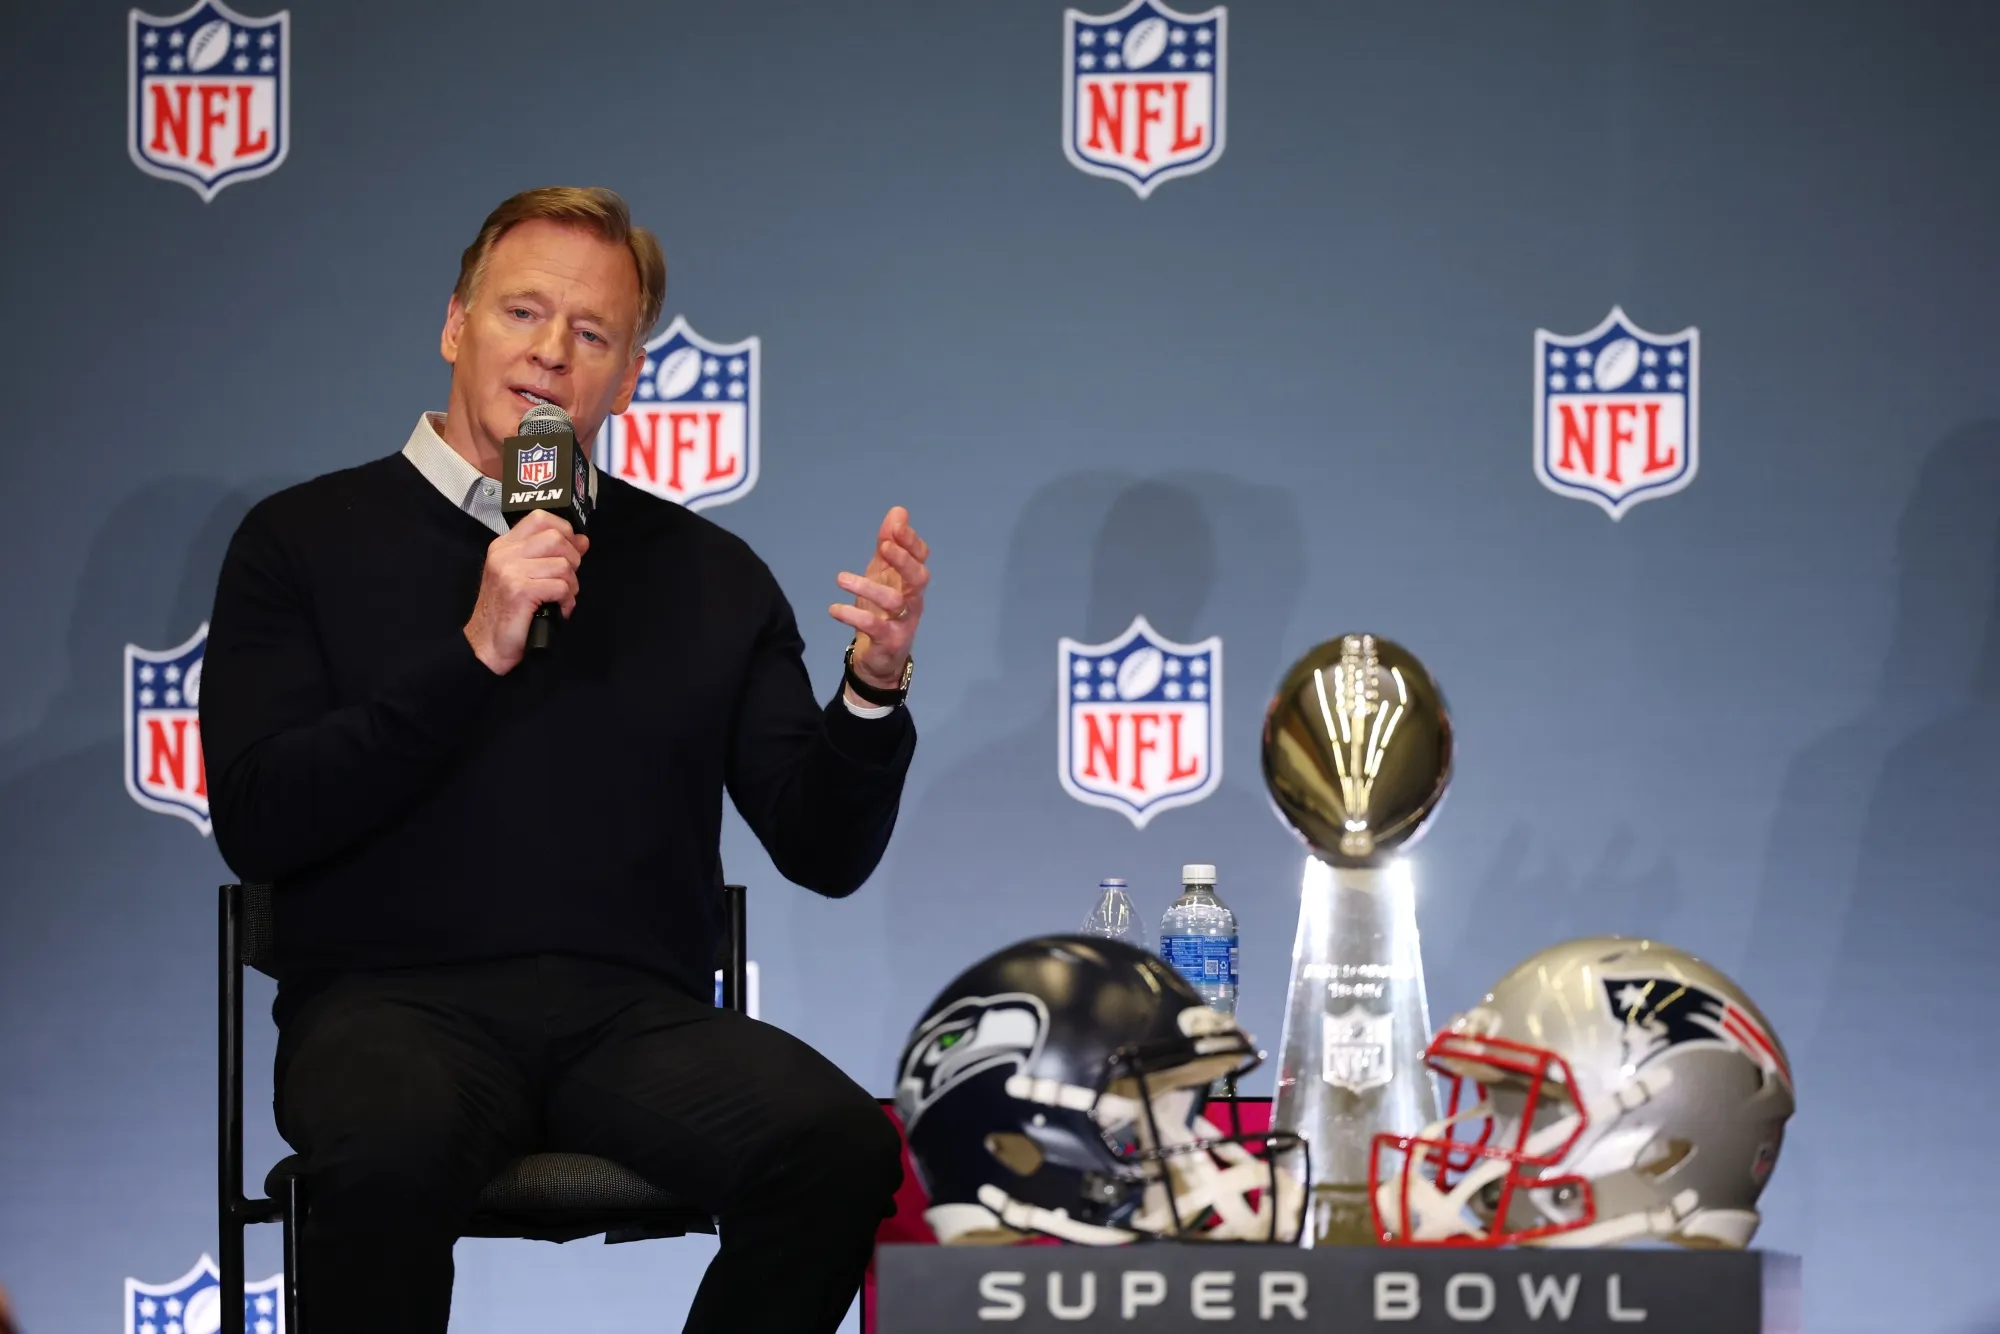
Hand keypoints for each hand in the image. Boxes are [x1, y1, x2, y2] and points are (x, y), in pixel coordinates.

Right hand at [463, 509, 588, 674]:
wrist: (486, 645)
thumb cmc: (508, 612)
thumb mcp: (525, 576)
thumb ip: (551, 555)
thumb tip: (581, 539)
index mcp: (504, 546)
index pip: (540, 517)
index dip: (564, 530)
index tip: (571, 549)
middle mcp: (504, 554)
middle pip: (556, 538)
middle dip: (572, 560)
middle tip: (566, 580)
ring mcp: (510, 571)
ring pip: (563, 564)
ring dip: (571, 585)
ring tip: (561, 598)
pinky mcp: (520, 591)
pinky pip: (561, 586)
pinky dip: (567, 601)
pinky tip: (558, 609)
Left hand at [831, 506, 929, 696]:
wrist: (880, 658)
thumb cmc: (882, 610)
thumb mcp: (882, 573)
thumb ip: (889, 543)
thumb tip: (899, 511)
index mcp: (911, 580)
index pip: (921, 557)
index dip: (911, 541)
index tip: (896, 525)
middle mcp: (913, 599)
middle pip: (918, 577)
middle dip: (903, 560)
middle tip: (883, 546)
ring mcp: (903, 621)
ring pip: (894, 602)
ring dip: (868, 587)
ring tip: (840, 578)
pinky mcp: (890, 640)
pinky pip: (874, 627)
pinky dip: (853, 616)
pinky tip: (834, 608)